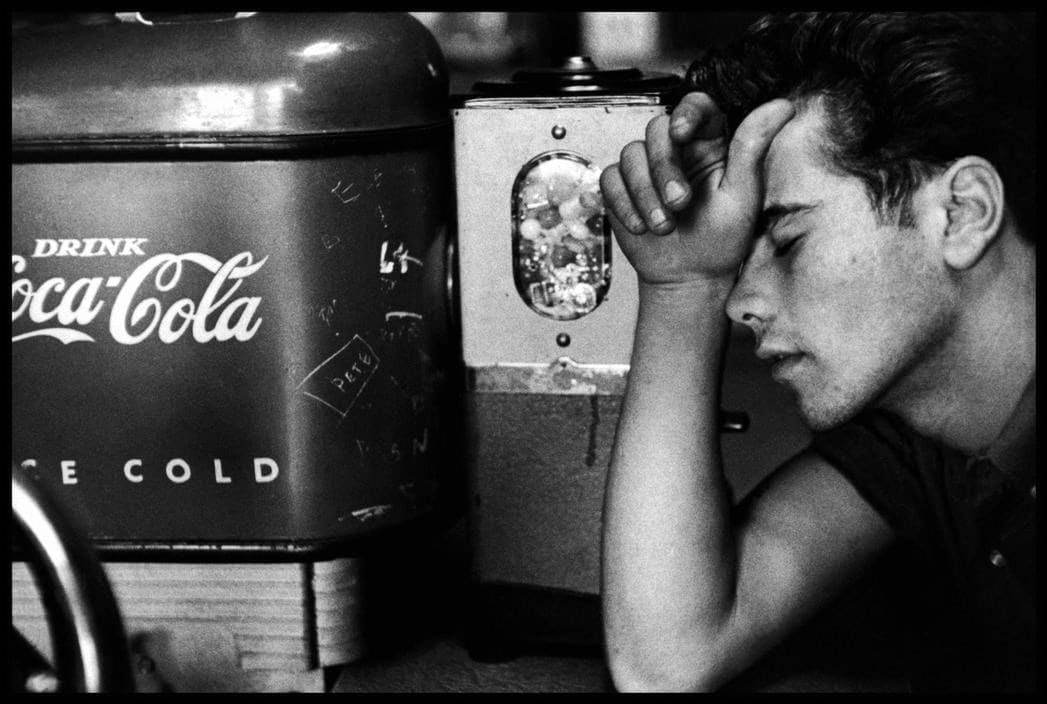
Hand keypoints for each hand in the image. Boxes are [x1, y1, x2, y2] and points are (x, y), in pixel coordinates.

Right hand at [600, 92, 794, 285]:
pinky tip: (640, 226)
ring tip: (663, 226)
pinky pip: (610, 180)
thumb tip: (781, 106)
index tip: (681, 134)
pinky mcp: (622, 190)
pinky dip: (623, 204)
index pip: (695, 107)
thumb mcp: (743, 194)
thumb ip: (753, 146)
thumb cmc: (721, 239)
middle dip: (663, 168)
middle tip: (678, 204)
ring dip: (644, 193)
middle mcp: (676, 152)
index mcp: (710, 145)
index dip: (685, 113)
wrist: (690, 277)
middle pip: (656, 130)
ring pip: (630, 155)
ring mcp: (645, 170)